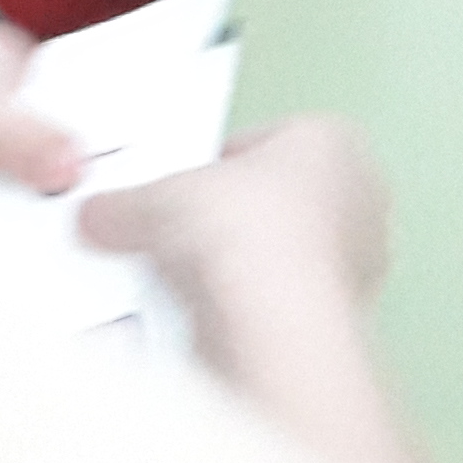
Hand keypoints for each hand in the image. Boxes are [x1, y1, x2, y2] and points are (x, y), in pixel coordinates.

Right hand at [78, 114, 390, 321]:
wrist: (277, 323)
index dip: (203, 166)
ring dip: (222, 271)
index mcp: (333, 139)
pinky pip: (269, 304)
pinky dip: (235, 311)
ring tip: (176, 284)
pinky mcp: (336, 314)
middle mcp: (358, 195)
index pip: (257, 142)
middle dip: (211, 222)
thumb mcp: (161, 199)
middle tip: (164, 237)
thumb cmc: (255, 236)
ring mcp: (354, 258)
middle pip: (262, 202)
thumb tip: (103, 214)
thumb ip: (125, 203)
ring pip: (268, 257)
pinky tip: (203, 320)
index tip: (166, 188)